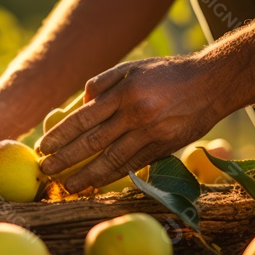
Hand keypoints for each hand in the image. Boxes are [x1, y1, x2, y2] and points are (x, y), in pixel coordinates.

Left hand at [37, 55, 227, 191]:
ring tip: (67, 186)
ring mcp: (151, 134)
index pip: (83, 119)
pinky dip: (112, 176)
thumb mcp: (132, 67)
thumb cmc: (166, 74)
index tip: (43, 147)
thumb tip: (79, 105)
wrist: (212, 83)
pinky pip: (132, 165)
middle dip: (65, 159)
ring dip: (86, 175)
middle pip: (92, 142)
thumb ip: (102, 83)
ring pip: (112, 160)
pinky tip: (96, 183)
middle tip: (45, 171)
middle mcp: (136, 114)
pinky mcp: (164, 148)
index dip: (60, 136)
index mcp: (124, 92)